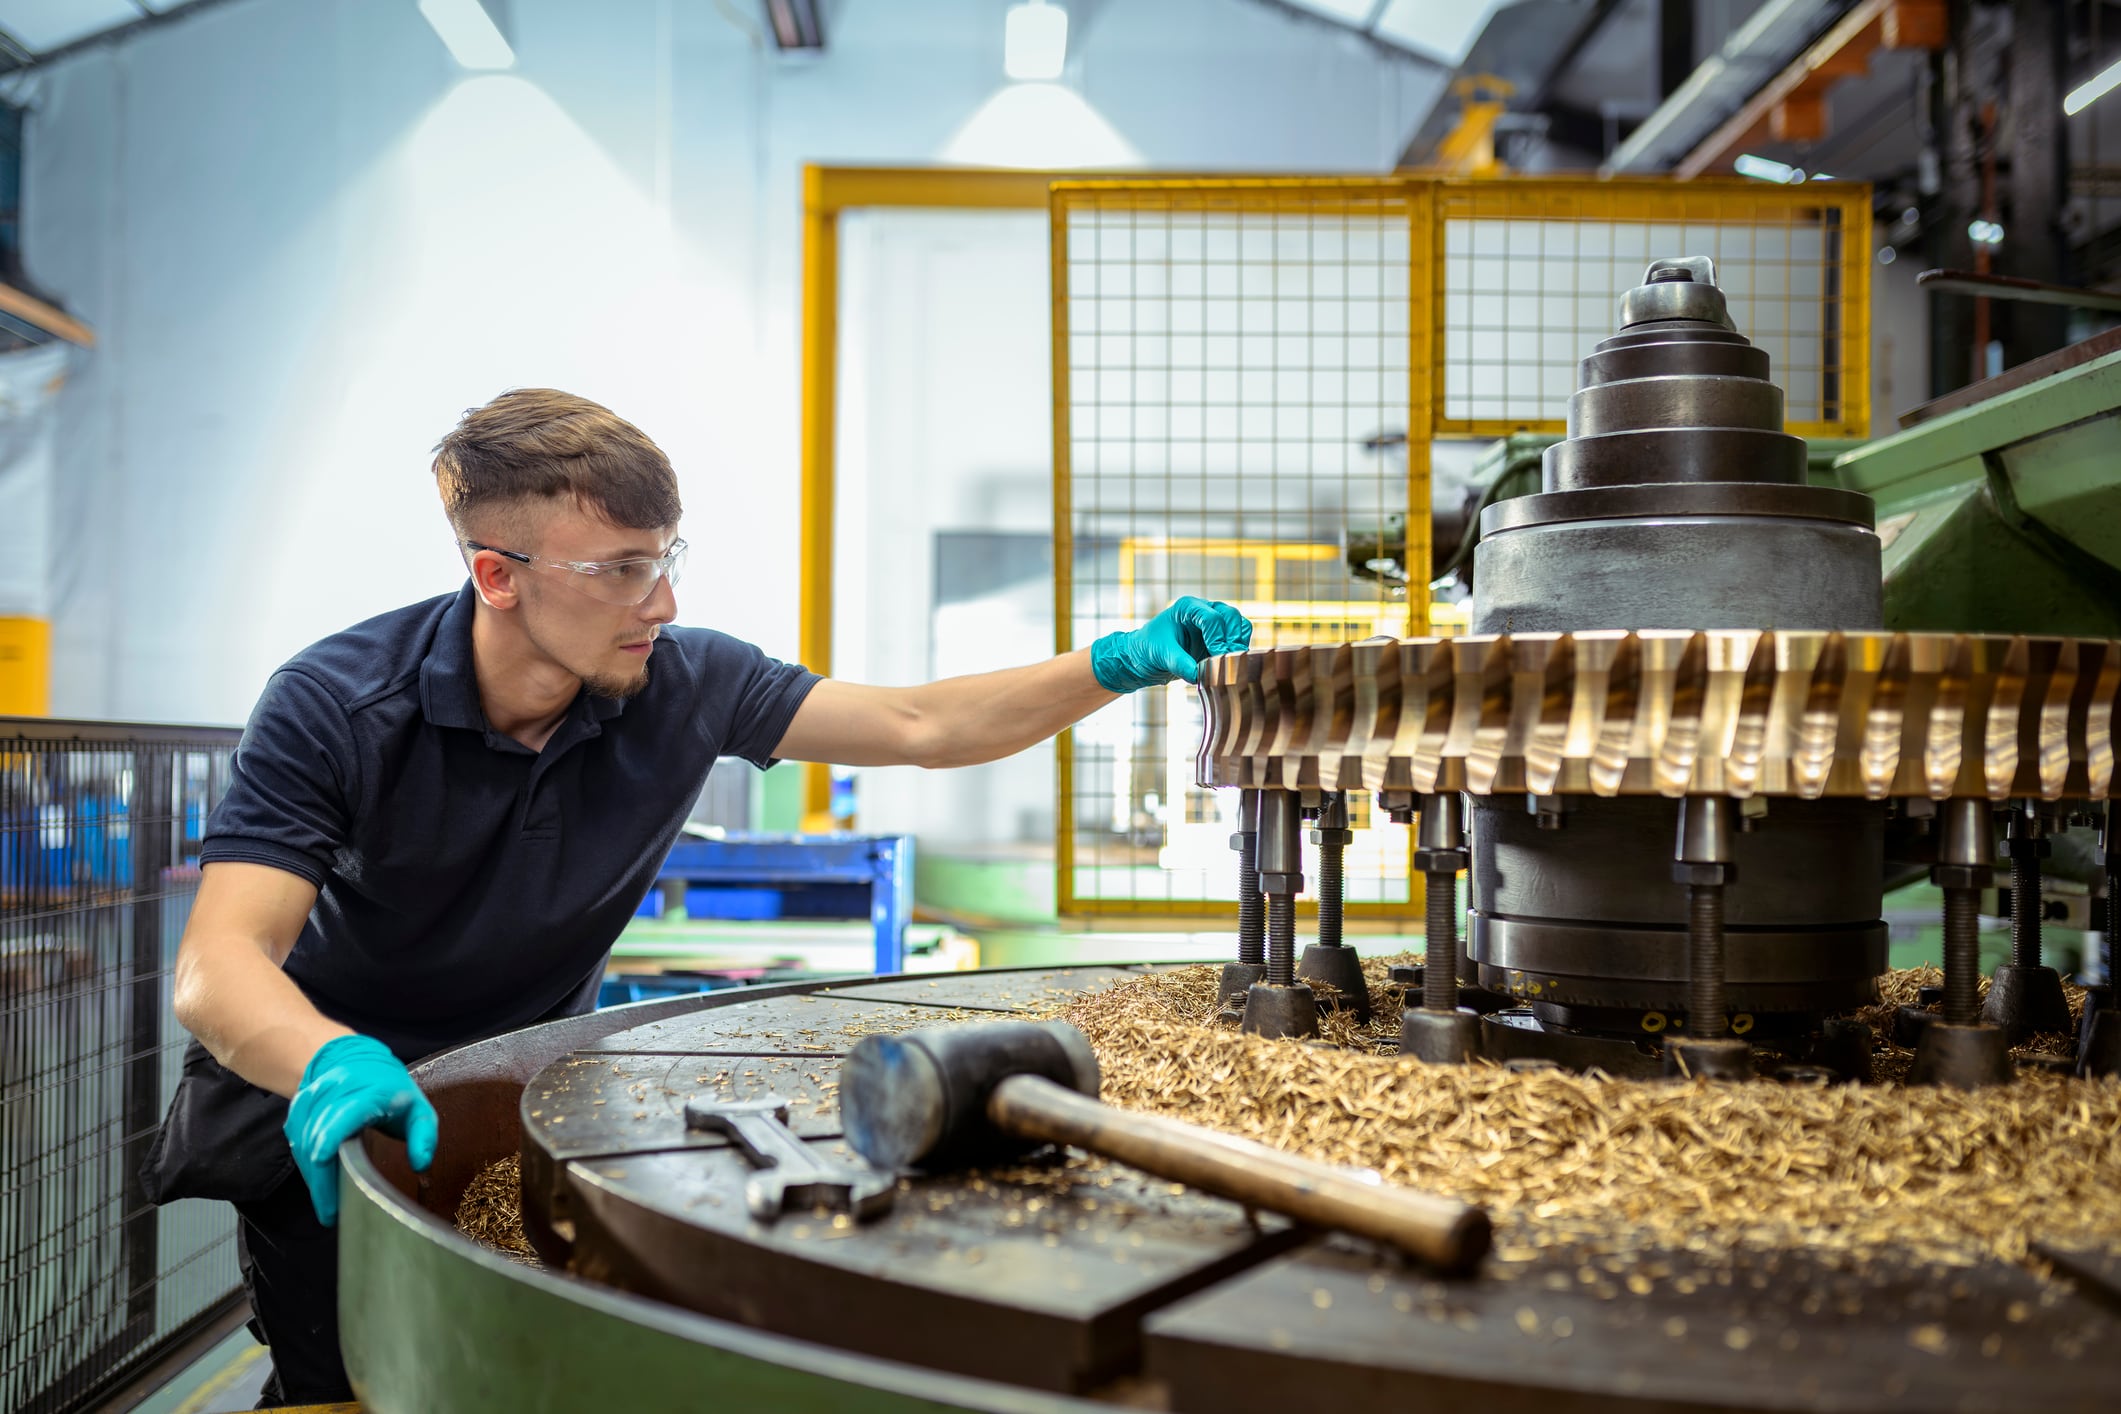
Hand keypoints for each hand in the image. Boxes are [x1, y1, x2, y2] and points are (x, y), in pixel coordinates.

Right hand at [283, 1034, 438, 1226]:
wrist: (354, 1058)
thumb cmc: (390, 1088)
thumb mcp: (418, 1107)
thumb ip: (424, 1135)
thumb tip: (421, 1164)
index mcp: (366, 1092)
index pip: (339, 1122)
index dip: (329, 1152)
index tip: (330, 1188)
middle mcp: (334, 1092)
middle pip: (316, 1141)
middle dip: (322, 1182)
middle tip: (332, 1214)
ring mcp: (312, 1099)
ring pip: (302, 1144)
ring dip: (313, 1177)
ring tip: (328, 1203)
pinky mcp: (298, 1110)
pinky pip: (296, 1142)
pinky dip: (307, 1166)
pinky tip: (320, 1182)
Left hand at [1090, 596, 1252, 693]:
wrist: (1145, 658)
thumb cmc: (1149, 649)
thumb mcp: (1162, 655)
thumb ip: (1180, 664)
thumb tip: (1199, 677)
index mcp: (1188, 607)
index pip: (1212, 617)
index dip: (1218, 638)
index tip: (1218, 657)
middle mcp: (1204, 610)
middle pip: (1231, 616)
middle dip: (1233, 639)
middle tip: (1230, 660)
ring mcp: (1214, 624)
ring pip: (1239, 626)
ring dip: (1239, 644)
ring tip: (1234, 663)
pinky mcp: (1219, 639)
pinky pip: (1237, 640)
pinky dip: (1239, 651)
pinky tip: (1232, 665)